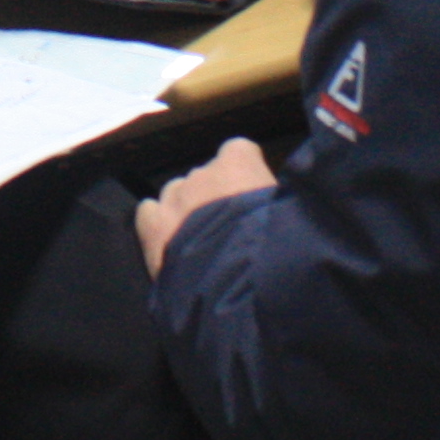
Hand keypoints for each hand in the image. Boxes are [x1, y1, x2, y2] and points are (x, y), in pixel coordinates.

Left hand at [133, 136, 275, 276]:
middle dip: (216, 197)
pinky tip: (170, 241)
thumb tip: (277, 206)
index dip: (246, 175)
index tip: (254, 197)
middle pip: (206, 176)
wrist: (239, 287)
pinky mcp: (153, 227)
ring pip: (177, 193)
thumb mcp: (291, 215)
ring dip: (188, 209)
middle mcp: (202, 173)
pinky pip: (148, 212)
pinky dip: (157, 222)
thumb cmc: (277, 248)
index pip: (239, 151)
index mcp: (238, 162)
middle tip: (231, 229)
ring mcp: (173, 198)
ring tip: (203, 240)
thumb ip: (276, 200)